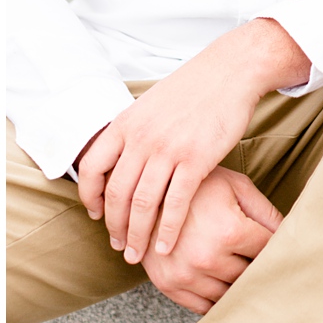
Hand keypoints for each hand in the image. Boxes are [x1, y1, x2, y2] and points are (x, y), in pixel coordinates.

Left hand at [76, 18, 306, 265]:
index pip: (92, 169)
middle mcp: (141, 138)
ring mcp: (168, 149)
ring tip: (138, 252)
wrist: (233, 70)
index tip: (97, 215)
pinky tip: (167, 244)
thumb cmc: (197, 87)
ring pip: (142, 203)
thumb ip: (134, 130)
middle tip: (119, 245)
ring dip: (137, 234)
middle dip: (114, 226)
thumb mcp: (152, 103)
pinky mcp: (197, 159)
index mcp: (125, 124)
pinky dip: (168, 228)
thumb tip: (124, 157)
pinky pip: (175, 202)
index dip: (90, 197)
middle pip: (116, 193)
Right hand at [140, 167, 280, 314]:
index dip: (279, 248)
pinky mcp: (168, 285)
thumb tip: (293, 234)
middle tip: (268, 262)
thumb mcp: (238, 188)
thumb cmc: (199, 186)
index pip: (269, 252)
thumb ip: (266, 213)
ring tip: (247, 272)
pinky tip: (226, 288)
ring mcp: (186, 275)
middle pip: (251, 275)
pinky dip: (218, 302)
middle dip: (261, 268)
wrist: (146, 192)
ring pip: (230, 294)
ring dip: (241, 286)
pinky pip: (202, 307)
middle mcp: (208, 258)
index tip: (286, 247)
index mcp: (230, 232)